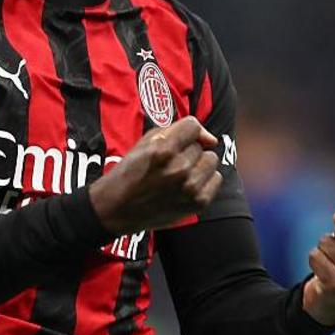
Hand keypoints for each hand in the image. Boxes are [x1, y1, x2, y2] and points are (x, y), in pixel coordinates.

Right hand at [88, 116, 221, 234]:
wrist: (118, 208)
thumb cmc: (131, 172)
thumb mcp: (145, 142)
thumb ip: (177, 130)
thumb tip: (210, 139)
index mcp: (163, 150)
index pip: (193, 126)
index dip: (186, 132)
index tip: (179, 141)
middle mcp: (179, 169)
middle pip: (201, 146)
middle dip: (188, 151)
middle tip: (171, 163)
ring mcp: (190, 188)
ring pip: (211, 160)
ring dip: (198, 165)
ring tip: (181, 174)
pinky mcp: (198, 203)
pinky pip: (216, 179)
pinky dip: (205, 180)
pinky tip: (187, 185)